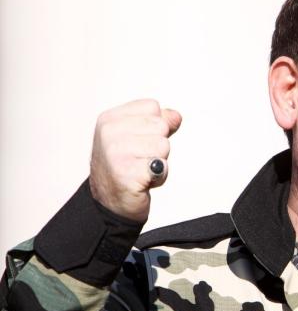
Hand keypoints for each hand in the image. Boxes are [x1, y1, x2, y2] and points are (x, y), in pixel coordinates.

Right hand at [89, 99, 181, 221]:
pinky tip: (143, 182)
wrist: (111, 203)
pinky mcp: (126, 173)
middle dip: (158, 146)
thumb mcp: (137, 137)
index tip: (139, 142)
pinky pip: (162, 166)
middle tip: (140, 160)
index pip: (153, 107)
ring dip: (159, 162)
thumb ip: (158, 122)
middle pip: (161, 126)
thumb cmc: (125, 168)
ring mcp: (115, 153)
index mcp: (109, 119)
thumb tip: (175, 116)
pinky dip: (158, 177)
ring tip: (141, 170)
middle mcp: (109, 133)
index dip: (155, 127)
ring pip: (164, 145)